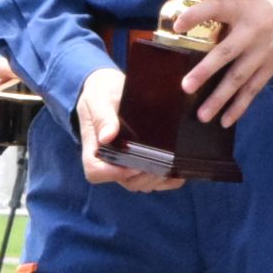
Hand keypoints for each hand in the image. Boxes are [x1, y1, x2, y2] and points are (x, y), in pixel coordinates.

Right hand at [76, 66, 182, 191]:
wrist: (110, 89)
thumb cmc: (101, 93)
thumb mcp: (98, 99)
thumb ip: (103, 117)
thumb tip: (107, 137)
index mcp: (94, 147)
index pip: (96, 172)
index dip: (114, 173)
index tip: (133, 163)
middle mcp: (110, 160)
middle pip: (126, 182)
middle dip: (145, 176)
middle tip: (162, 162)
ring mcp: (126, 163)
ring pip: (142, 184)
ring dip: (158, 179)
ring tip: (172, 164)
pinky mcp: (141, 161)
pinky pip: (156, 181)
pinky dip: (169, 180)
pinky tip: (178, 169)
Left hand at [177, 0, 272, 126]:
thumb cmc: (269, 6)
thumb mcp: (247, 1)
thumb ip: (225, 13)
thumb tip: (191, 24)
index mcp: (241, 10)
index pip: (216, 8)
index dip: (196, 15)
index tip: (177, 25)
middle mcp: (251, 33)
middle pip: (226, 53)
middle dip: (205, 71)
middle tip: (186, 87)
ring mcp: (262, 54)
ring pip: (239, 79)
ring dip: (220, 99)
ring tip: (203, 116)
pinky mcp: (270, 68)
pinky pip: (253, 90)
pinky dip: (240, 106)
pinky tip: (226, 121)